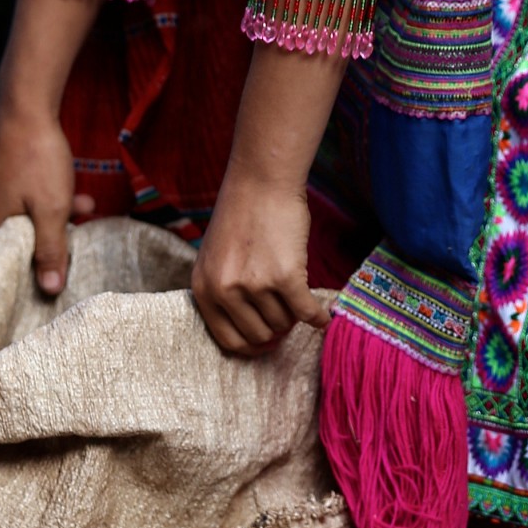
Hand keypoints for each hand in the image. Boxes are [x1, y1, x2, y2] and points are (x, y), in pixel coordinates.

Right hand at [0, 104, 95, 294]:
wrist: (26, 105)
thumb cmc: (37, 157)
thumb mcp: (51, 210)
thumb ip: (51, 250)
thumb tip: (50, 289)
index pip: (15, 257)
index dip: (42, 257)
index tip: (66, 251)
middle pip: (22, 232)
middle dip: (56, 228)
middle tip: (80, 219)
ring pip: (25, 208)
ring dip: (55, 207)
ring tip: (83, 201)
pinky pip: (20, 189)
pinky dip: (43, 190)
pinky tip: (65, 181)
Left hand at [193, 170, 329, 357]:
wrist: (261, 181)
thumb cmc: (242, 215)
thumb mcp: (216, 258)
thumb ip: (224, 292)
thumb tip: (254, 335)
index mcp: (204, 288)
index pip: (228, 341)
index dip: (252, 346)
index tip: (267, 342)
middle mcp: (225, 290)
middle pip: (259, 336)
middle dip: (276, 330)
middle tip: (287, 316)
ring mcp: (254, 284)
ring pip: (283, 324)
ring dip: (293, 315)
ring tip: (296, 296)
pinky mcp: (284, 276)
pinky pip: (305, 312)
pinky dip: (318, 317)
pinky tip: (323, 315)